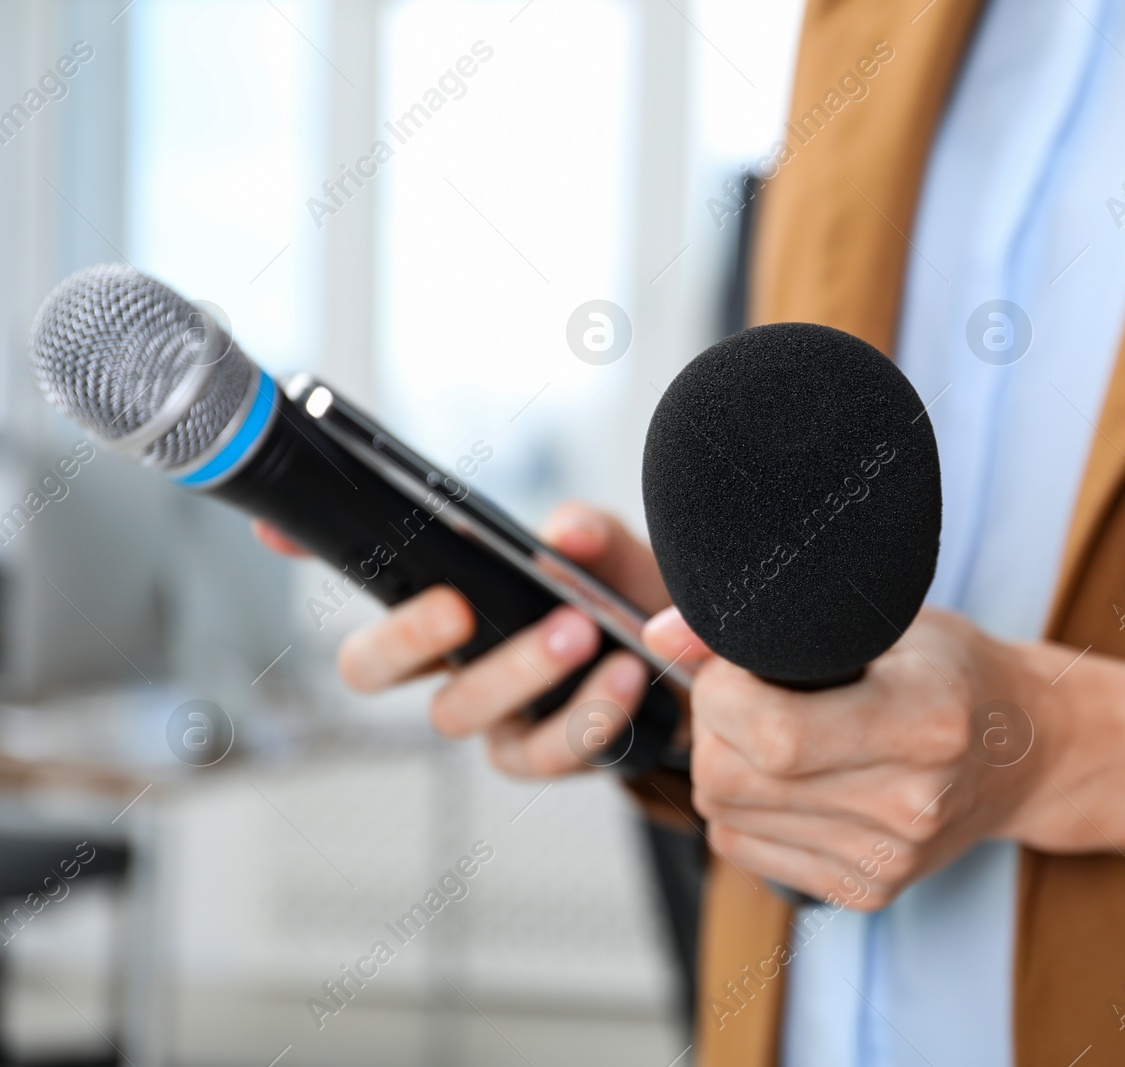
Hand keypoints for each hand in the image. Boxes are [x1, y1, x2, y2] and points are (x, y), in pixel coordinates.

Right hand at [253, 502, 672, 776]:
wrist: (690, 666)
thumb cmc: (625, 600)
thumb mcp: (610, 553)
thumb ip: (585, 533)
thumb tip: (564, 533)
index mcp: (444, 600)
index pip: (362, 571)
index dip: (303, 546)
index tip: (276, 525)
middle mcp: (447, 662)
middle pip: (368, 667)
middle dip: (403, 636)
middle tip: (456, 607)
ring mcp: (487, 716)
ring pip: (454, 714)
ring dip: (516, 671)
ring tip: (579, 632)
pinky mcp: (540, 755)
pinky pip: (543, 751)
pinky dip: (586, 713)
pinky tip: (622, 677)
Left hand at [659, 605, 1124, 908]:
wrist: (1024, 752)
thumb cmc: (950, 668)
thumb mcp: (881, 619)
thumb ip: (773, 623)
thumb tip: (661, 635)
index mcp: (928, 722)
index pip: (777, 736)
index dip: (723, 693)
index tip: (733, 662)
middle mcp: (912, 804)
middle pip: (733, 781)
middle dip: (711, 728)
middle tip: (743, 692)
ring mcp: (889, 858)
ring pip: (725, 818)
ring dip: (721, 766)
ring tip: (770, 728)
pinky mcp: (867, 890)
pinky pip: (742, 849)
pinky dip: (740, 806)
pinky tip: (785, 775)